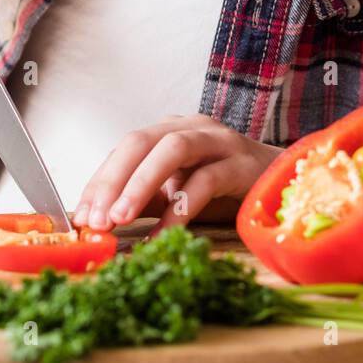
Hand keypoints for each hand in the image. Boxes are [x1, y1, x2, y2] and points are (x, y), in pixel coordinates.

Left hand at [72, 114, 282, 232]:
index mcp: (169, 130)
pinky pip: (206, 181)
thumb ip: (143, 200)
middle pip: (141, 141)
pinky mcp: (241, 163)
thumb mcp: (176, 192)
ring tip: (121, 218)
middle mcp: (191, 127)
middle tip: (98, 218)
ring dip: (141, 183)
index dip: (99, 181)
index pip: (123, 149)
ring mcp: (218, 141)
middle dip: (114, 179)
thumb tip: (98, 221)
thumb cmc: (224, 188)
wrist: (280, 184)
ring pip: (172, 150)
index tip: (81, 217)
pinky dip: (181, 210)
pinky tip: (164, 234)